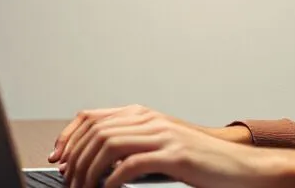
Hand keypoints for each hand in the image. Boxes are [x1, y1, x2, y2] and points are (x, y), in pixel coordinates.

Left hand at [48, 104, 294, 187]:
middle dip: (75, 158)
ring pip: (109, 146)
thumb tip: (94, 156)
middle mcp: (150, 119)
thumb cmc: (199, 159)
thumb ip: (132, 142)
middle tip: (69, 181)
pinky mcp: (174, 155)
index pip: (91, 117)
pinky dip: (113, 179)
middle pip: (95, 131)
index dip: (68, 137)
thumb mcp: (160, 143)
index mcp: (143, 114)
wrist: (237, 165)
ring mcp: (163, 135)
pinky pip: (132, 164)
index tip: (58, 158)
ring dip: (90, 171)